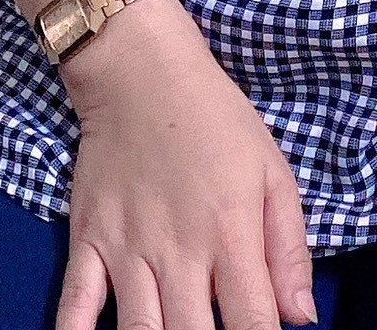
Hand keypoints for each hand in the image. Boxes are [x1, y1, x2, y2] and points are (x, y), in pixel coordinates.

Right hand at [55, 0, 317, 329]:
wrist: (142, 71)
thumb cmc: (216, 120)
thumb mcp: (271, 171)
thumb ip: (289, 249)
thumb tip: (302, 318)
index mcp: (231, 235)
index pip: (253, 324)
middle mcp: (179, 252)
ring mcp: (128, 250)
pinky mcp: (88, 241)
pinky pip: (75, 304)